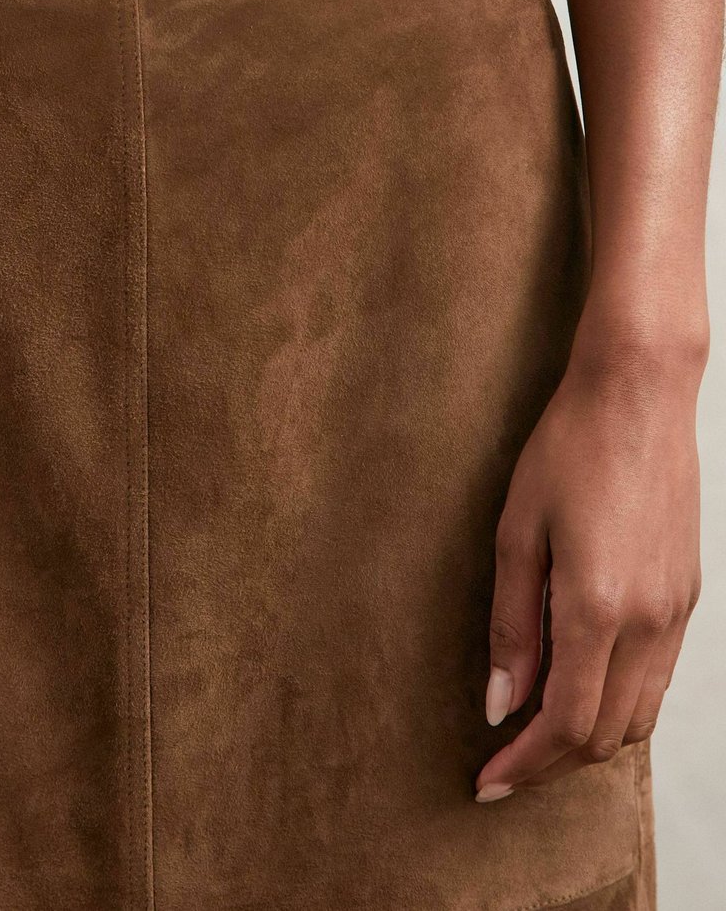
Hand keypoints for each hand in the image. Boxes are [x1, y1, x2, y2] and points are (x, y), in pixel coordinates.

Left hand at [474, 334, 704, 801]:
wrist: (638, 394)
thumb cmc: (569, 450)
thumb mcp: (518, 533)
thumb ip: (510, 626)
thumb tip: (500, 701)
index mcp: (599, 607)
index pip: (565, 722)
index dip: (524, 763)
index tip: (486, 780)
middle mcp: (649, 621)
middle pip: (606, 733)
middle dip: (552, 762)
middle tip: (504, 762)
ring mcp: (677, 611)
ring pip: (639, 714)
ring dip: (587, 737)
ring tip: (537, 732)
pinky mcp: (688, 595)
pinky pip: (658, 677)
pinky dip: (618, 701)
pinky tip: (582, 684)